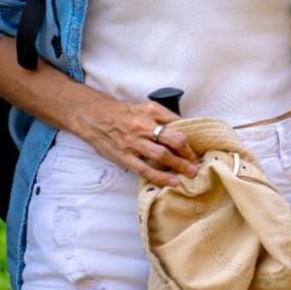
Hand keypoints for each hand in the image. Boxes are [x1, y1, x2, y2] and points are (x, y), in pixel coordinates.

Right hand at [68, 95, 199, 186]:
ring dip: (179, 166)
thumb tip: (182, 129)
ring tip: (190, 173)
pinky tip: (172, 181)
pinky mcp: (124, 156)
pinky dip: (161, 177)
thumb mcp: (143, 107)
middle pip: (174, 139)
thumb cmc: (120, 113)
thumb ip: (161, 117)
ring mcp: (134, 142)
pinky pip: (145, 169)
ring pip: (162, 155)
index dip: (190, 136)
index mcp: (151, 111)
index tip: (198, 146)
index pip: (178, 124)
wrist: (93, 116)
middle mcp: (143, 125)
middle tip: (197, 162)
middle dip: (188, 153)